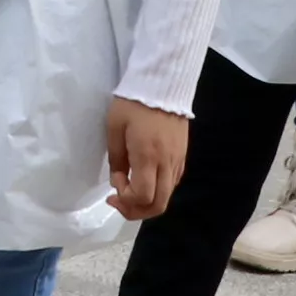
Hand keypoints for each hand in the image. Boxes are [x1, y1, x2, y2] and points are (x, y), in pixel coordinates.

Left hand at [103, 97, 189, 219]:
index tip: (112, 192)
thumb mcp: (114, 128)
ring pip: (168, 196)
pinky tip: (145, 179)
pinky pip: (172, 183)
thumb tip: (118, 182)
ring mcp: (178, 160)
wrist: (162, 84)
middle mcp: (167, 163)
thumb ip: (116, 159)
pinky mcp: (183, 156)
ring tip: (130, 192)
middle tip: (120, 202)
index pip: (142, 196)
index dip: (125, 201)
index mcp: (148, 156)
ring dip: (148, 202)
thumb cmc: (132, 104)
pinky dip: (158, 189)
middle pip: (159, 204)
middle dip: (136, 211)